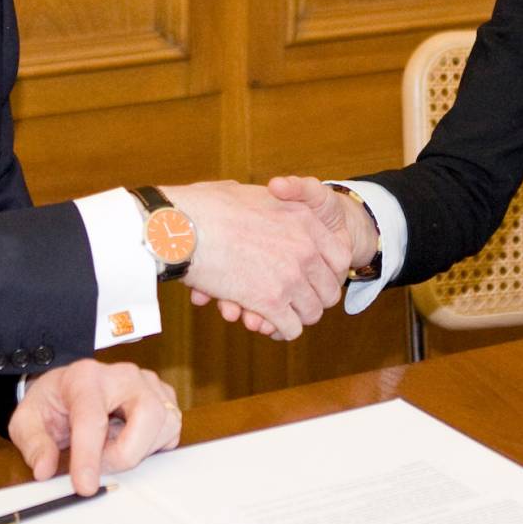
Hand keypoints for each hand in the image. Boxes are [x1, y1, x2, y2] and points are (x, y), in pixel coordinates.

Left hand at [7, 358, 180, 492]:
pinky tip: (128, 441)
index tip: (85, 486)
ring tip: (111, 448)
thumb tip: (45, 468)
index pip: (92, 418)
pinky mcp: (164, 398)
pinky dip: (152, 446)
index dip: (89, 456)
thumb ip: (33, 443)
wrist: (69, 388)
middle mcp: (123, 375)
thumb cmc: (53, 402)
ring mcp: (148, 384)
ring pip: (166, 423)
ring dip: (140, 449)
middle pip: (148, 413)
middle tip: (104, 465)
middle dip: (128, 452)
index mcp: (85, 377)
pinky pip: (171, 430)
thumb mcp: (27, 420)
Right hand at [164, 180, 353, 339]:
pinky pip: (289, 328)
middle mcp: (306, 250)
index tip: (314, 278)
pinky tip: (267, 325)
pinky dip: (279, 330)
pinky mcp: (270, 302)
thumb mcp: (252, 193)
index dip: (328, 272)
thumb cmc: (207, 206)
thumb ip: (272, 199)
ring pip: (311, 314)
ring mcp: (290, 278)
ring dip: (296, 317)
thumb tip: (273, 193)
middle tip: (297, 302)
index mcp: (306, 221)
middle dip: (313, 299)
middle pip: (329, 290)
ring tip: (279, 316)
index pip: (340, 257)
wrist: (183, 226)